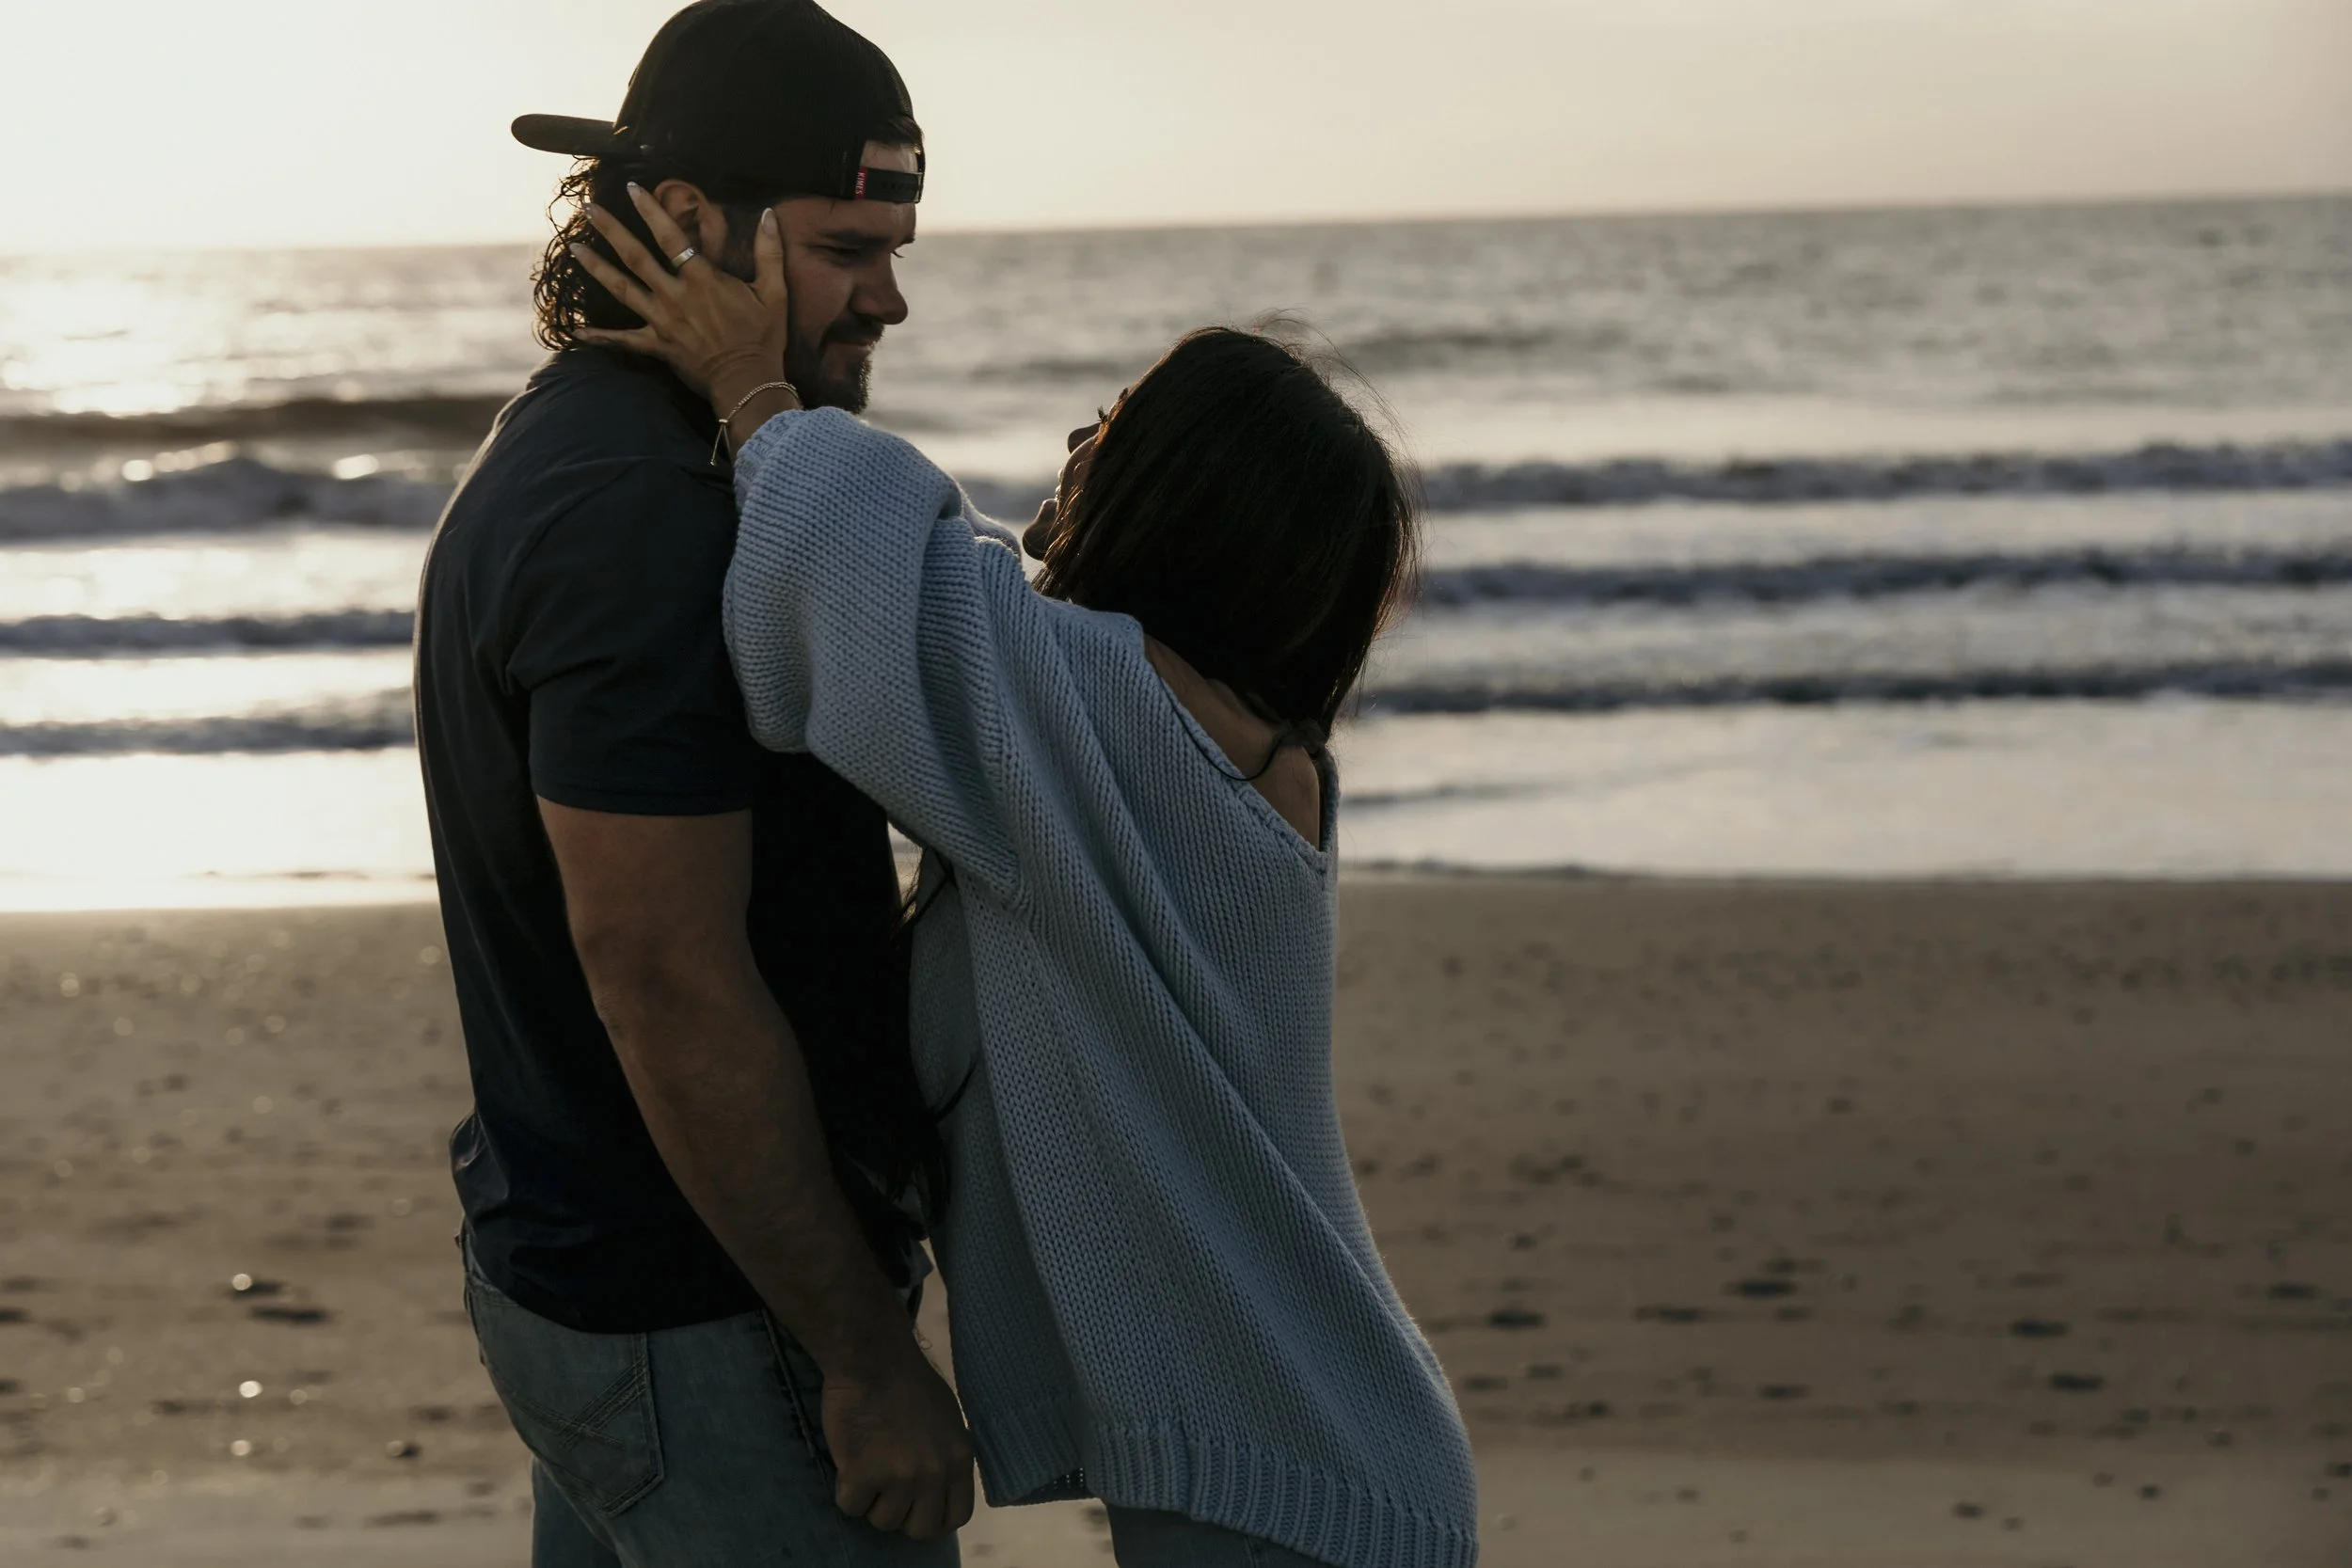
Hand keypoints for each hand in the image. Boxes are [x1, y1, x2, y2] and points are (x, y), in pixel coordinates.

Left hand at [572, 184, 799, 415]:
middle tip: (589, 208)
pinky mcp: (657, 346)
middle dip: (611, 230)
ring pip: (622, 290)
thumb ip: (770, 252)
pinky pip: (623, 341)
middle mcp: (675, 296)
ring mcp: (662, 321)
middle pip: (636, 257)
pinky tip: (575, 331)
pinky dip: (599, 337)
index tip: (632, 189)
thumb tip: (769, 215)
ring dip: (596, 267)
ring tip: (573, 247)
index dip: (650, 211)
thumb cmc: (762, 338)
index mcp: (702, 279)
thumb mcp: (775, 293)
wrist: (748, 382)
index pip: (670, 237)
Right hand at [821, 1348, 976, 1538]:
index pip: (956, 1516)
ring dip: (871, 1500)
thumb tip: (939, 1487)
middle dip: (901, 1516)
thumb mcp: (947, 1419)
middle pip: (920, 1529)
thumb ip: (946, 1456)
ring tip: (866, 1466)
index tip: (916, 1511)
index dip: (933, 1519)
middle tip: (886, 1491)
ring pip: (882, 1521)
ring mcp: (899, 1477)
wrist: (873, 1358)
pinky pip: (851, 1506)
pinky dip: (846, 1489)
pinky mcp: (863, 1474)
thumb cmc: (908, 1381)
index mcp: (959, 1459)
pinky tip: (849, 1462)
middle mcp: (934, 1473)